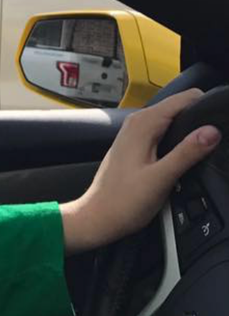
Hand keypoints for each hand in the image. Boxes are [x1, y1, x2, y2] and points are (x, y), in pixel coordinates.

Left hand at [60, 88, 221, 254]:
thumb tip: (212, 131)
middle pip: (179, 107)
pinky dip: (179, 137)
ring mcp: (136, 132)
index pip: (183, 98)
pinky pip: (164, 132)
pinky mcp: (137, 145)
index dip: (206, 105)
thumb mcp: (161, 178)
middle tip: (220, 139)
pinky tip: (189, 153)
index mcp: (143, 123)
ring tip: (209, 146)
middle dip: (201, 117)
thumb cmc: (125, 200)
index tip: (224, 120)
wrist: (99, 216)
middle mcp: (138, 122)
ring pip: (172, 120)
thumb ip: (187, 153)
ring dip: (191, 128)